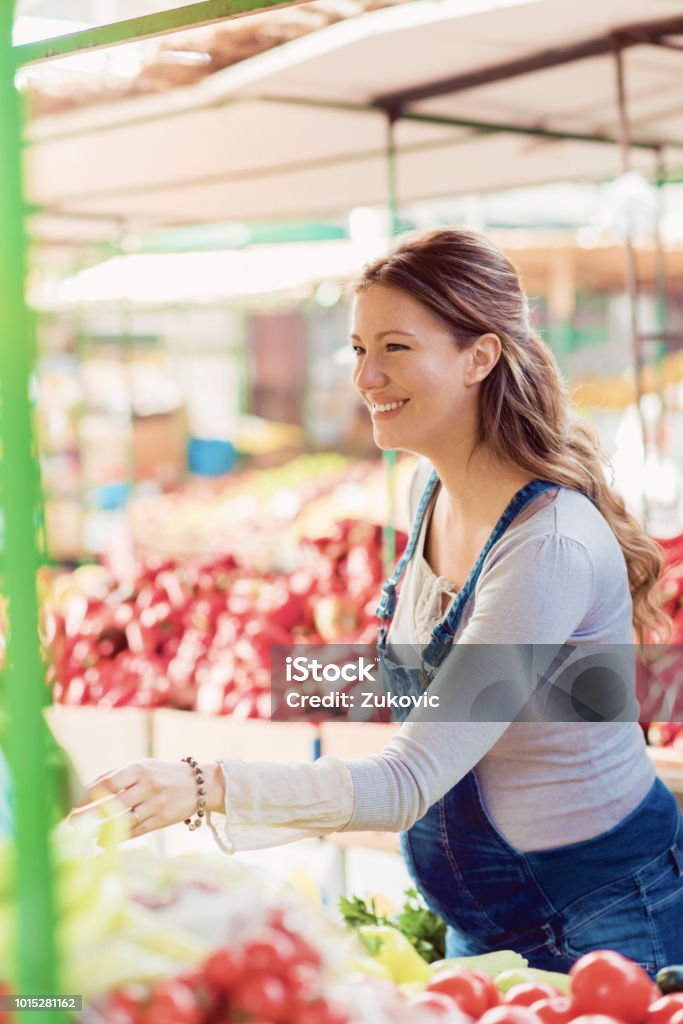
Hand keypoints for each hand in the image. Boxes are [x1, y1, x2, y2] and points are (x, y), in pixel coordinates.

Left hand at [75, 758, 224, 837]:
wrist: (200, 784)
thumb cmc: (163, 774)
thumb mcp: (143, 767)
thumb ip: (116, 776)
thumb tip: (86, 788)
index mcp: (139, 769)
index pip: (107, 782)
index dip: (86, 795)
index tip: (69, 804)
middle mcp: (147, 786)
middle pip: (112, 803)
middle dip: (88, 815)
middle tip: (70, 824)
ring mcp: (155, 804)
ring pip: (123, 820)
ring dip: (101, 830)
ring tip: (84, 835)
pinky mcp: (162, 820)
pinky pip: (136, 831)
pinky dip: (118, 837)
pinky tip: (102, 841)